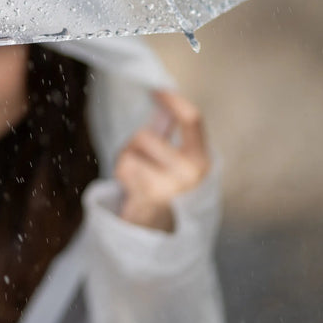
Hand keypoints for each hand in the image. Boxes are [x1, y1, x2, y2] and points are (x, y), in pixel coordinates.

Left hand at [113, 91, 209, 232]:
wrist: (159, 232)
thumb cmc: (164, 187)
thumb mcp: (173, 157)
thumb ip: (167, 129)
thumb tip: (161, 97)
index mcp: (201, 159)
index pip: (191, 118)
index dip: (172, 99)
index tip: (156, 90)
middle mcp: (191, 173)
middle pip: (145, 135)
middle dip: (135, 143)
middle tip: (142, 159)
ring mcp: (170, 187)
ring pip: (130, 151)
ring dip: (126, 159)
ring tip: (138, 175)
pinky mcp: (149, 197)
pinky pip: (122, 168)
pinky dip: (121, 173)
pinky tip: (132, 186)